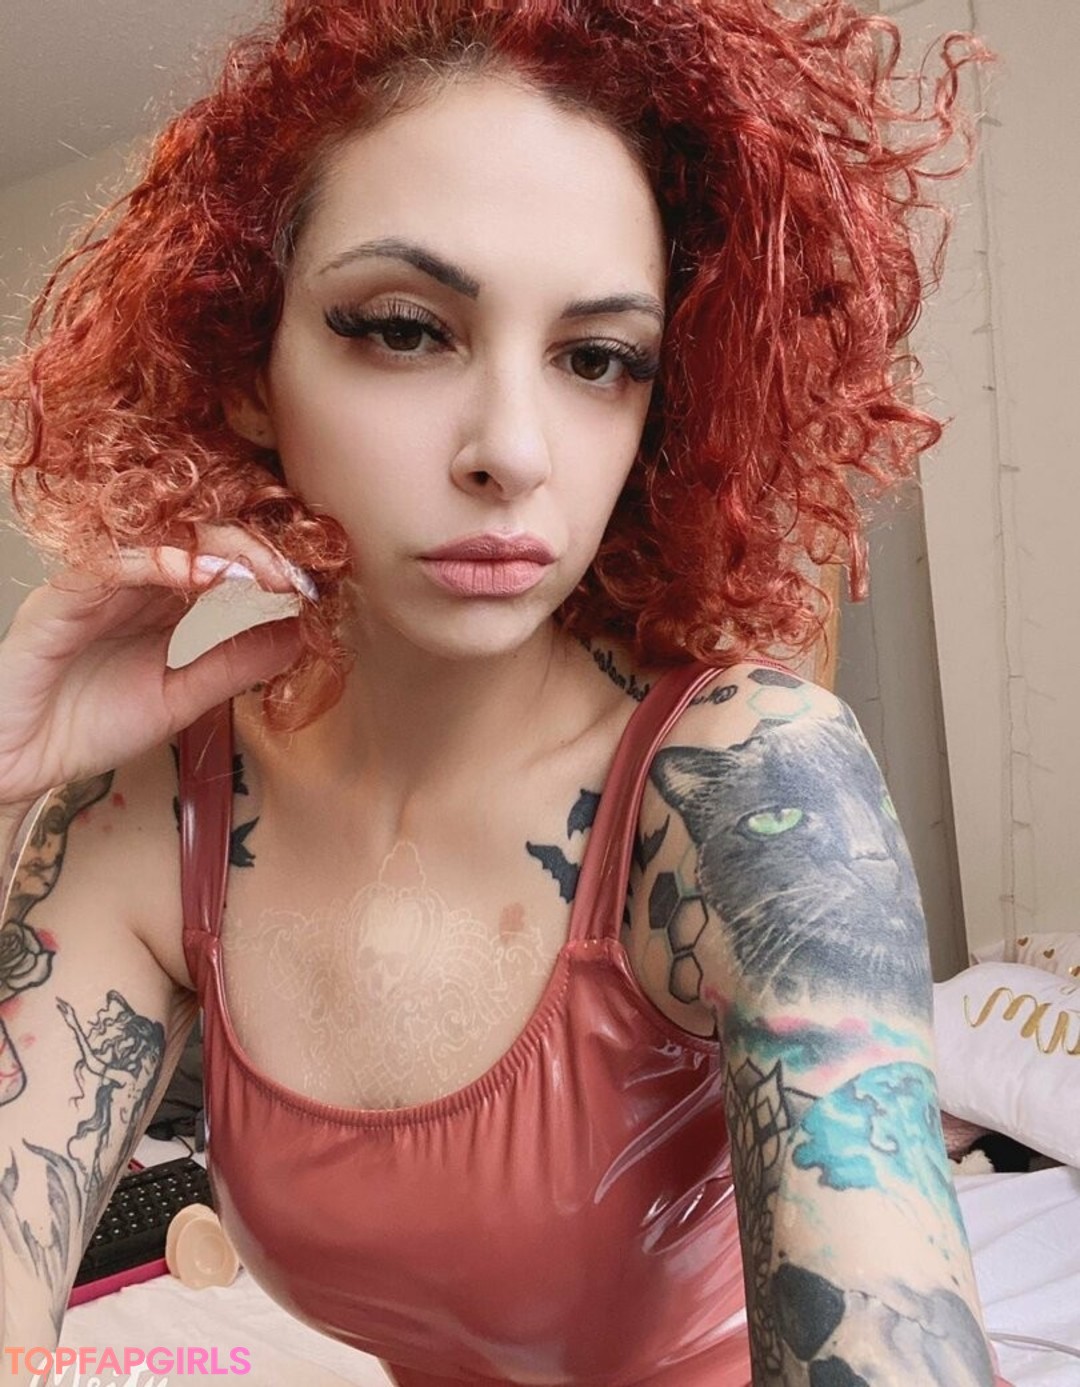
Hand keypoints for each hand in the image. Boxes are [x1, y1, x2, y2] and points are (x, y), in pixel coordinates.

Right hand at [0, 523, 311, 809]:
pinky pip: (109, 567)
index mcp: (159, 602)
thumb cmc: (87, 726)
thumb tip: (299, 634)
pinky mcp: (59, 601)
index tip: (312, 582)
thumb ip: (234, 665)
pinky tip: (200, 574)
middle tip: (295, 571)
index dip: (266, 566)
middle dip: (251, 550)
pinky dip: (157, 563)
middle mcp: (130, 584)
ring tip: (260, 570)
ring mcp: (94, 587)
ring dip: (216, 550)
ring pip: (158, 542)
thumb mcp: (181, 699)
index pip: (219, 563)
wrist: (14, 761)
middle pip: (195, 541)